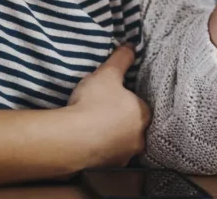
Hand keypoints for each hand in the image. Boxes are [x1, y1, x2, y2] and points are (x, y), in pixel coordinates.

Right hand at [67, 45, 150, 167]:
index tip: (112, 98)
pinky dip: (100, 151)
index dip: (126, 100)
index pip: (140, 106)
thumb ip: (121, 59)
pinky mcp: (109, 169)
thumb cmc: (93, 104)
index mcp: (144, 114)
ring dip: (111, 137)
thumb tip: (130, 46)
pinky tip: (87, 143)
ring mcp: (124, 156)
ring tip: (92, 129)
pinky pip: (107, 157)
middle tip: (101, 113)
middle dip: (120, 121)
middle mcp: (139, 138)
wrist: (72, 138)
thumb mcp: (107, 73)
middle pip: (132, 126)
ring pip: (121, 144)